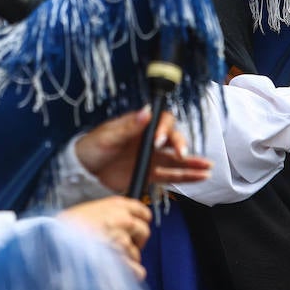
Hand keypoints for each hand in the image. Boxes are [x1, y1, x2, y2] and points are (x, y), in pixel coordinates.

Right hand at [60, 197, 151, 278]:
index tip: (135, 226)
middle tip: (123, 247)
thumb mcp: (83, 212)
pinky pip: (137, 272)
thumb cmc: (61, 230)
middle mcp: (123, 221)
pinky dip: (130, 276)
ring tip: (109, 262)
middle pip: (143, 232)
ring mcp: (123, 242)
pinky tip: (118, 275)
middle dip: (136, 241)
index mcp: (115, 205)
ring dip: (126, 260)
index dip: (139, 220)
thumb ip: (103, 216)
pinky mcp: (122, 264)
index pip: (142, 211)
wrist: (52, 245)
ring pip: (136, 254)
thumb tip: (112, 226)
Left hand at [74, 108, 211, 193]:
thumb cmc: (92, 147)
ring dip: (191, 162)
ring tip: (207, 167)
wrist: (82, 171)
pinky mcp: (149, 174)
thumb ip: (128, 127)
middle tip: (181, 154)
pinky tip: (199, 177)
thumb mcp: (108, 136)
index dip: (165, 129)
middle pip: (173, 139)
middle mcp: (149, 141)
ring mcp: (151, 158)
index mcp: (140, 126)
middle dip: (181, 145)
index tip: (160, 140)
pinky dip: (185, 177)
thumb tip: (146, 112)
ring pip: (176, 160)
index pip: (162, 121)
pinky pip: (170, 176)